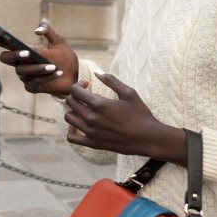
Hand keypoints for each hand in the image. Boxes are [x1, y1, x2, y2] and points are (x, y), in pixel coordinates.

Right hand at [0, 22, 78, 95]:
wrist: (75, 73)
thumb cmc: (64, 57)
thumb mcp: (58, 41)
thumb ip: (48, 31)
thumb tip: (36, 31)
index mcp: (24, 51)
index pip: (6, 44)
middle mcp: (21, 63)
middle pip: (5, 58)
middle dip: (13, 55)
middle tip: (26, 52)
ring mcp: (25, 76)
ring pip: (22, 71)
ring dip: (38, 68)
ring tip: (53, 66)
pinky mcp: (32, 87)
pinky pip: (34, 82)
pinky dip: (46, 77)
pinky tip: (58, 72)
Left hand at [64, 73, 186, 163]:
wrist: (147, 138)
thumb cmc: (140, 114)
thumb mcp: (129, 92)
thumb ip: (111, 80)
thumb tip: (96, 72)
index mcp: (99, 104)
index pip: (74, 91)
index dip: (78, 84)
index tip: (87, 85)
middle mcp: (91, 118)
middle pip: (70, 102)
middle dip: (75, 95)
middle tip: (85, 95)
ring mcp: (91, 132)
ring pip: (68, 118)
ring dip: (73, 110)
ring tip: (83, 109)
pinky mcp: (93, 143)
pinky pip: (72, 138)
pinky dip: (71, 130)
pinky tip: (79, 125)